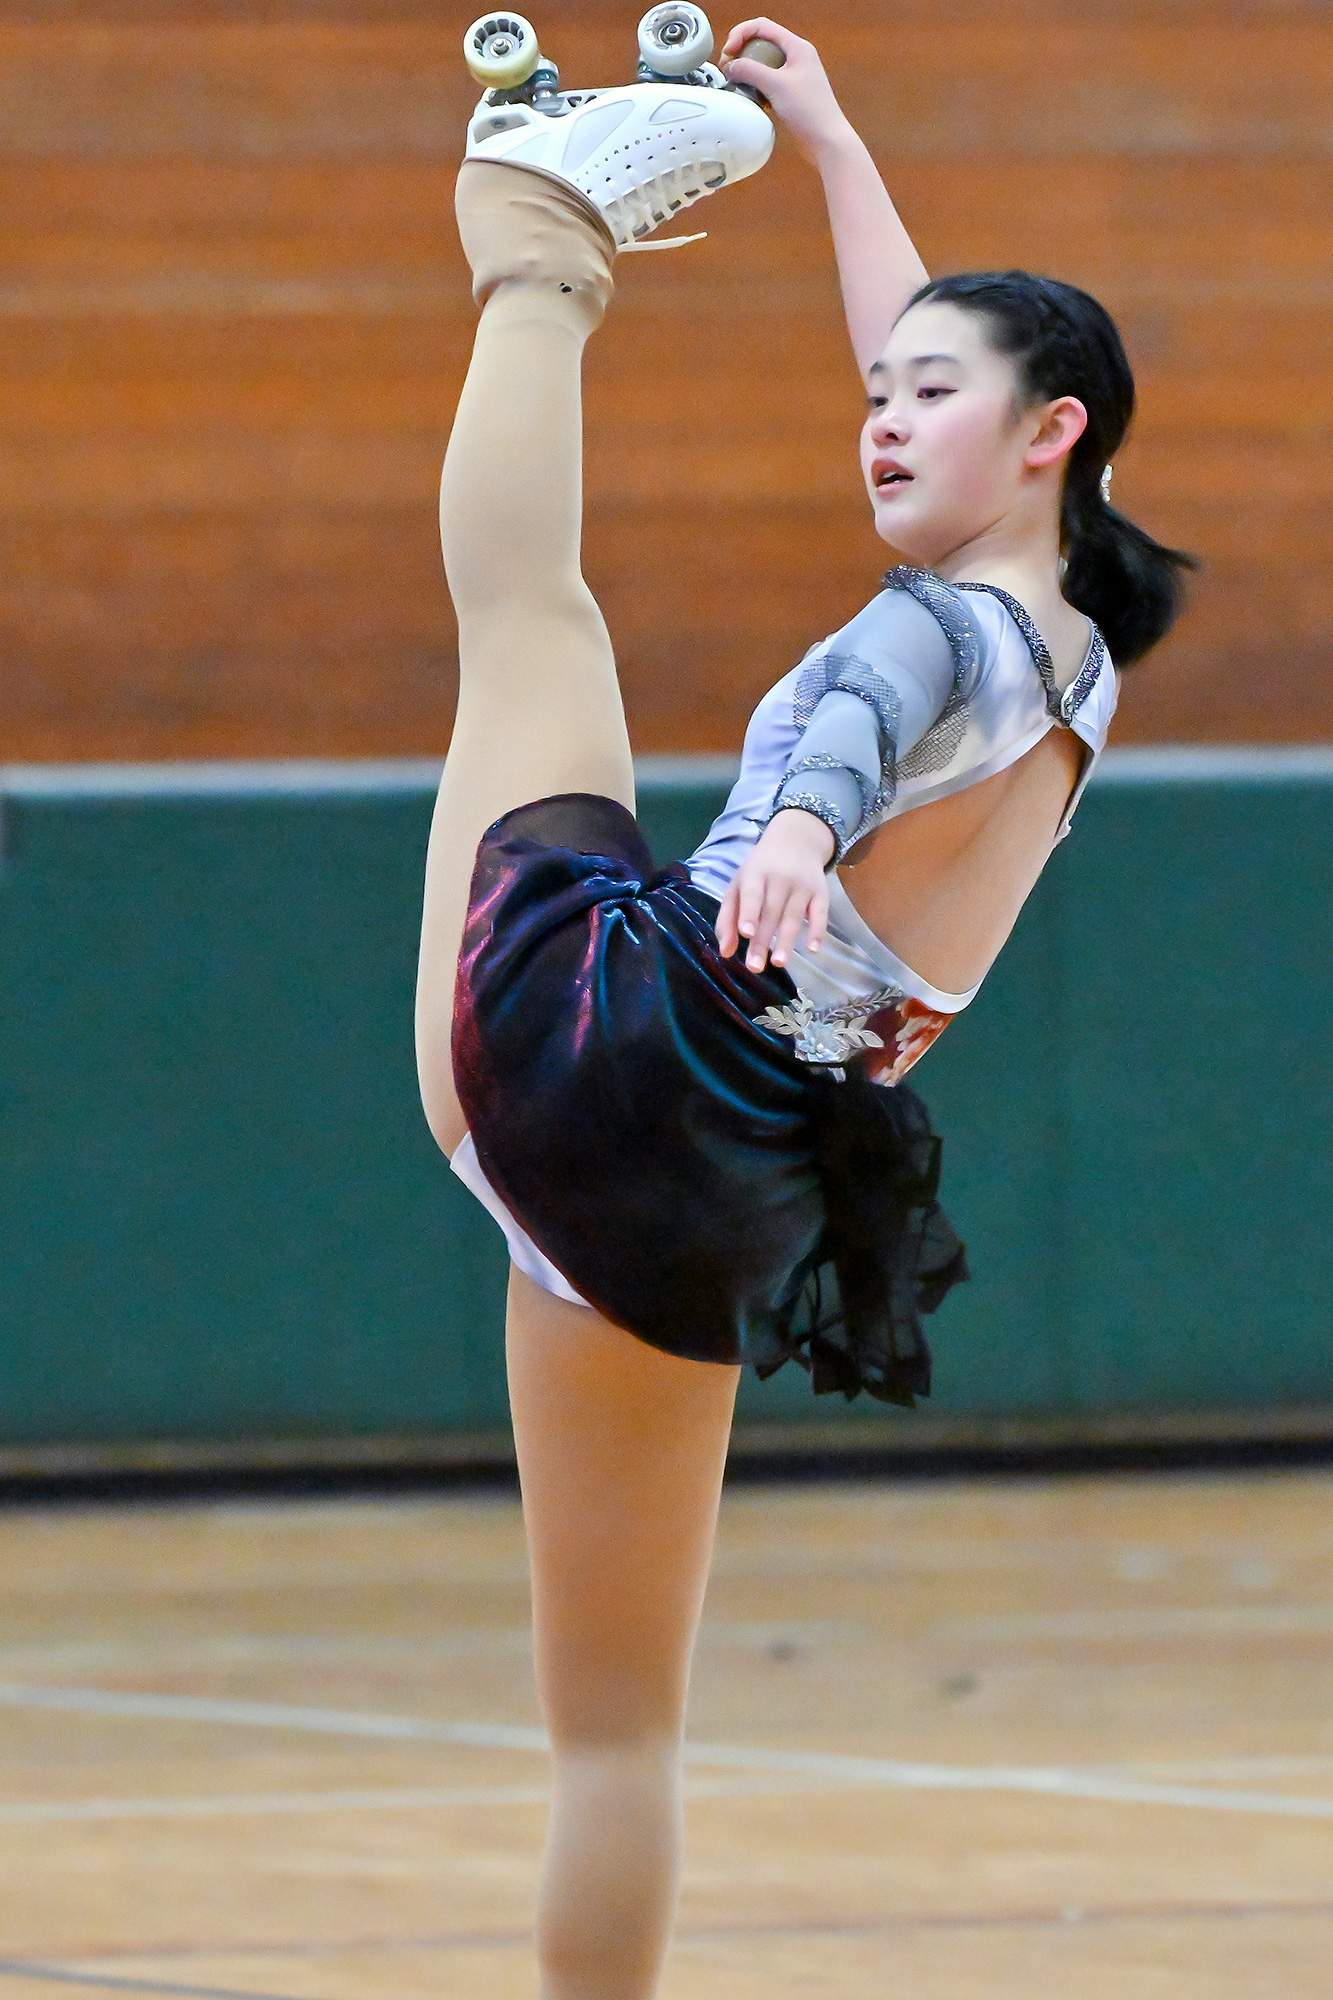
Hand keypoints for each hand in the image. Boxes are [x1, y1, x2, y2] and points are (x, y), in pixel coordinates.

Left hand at [715, 809, 835, 972]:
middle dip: (763, 940)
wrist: (796, 839)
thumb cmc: (760, 869)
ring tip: (778, 963)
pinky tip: (813, 949)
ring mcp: (802, 885)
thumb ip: (728, 918)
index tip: (746, 933)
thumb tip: (725, 953)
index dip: (749, 913)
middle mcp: (780, 878)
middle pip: (771, 912)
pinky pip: (821, 913)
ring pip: (794, 916)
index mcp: (755, 874)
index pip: (752, 894)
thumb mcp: (739, 885)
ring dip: (787, 941)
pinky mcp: (821, 892)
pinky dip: (818, 931)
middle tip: (755, 966)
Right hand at [720, 18, 852, 160]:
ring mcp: (793, 75)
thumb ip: (750, 71)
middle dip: (741, 53)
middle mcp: (796, 57)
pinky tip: (752, 98)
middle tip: (729, 69)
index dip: (741, 34)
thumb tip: (731, 66)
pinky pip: (766, 82)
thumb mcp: (776, 86)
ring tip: (738, 84)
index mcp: (797, 47)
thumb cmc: (812, 113)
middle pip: (761, 43)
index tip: (728, 52)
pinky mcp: (789, 93)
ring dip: (747, 71)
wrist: (826, 142)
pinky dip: (755, 86)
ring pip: (762, 63)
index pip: (762, 26)